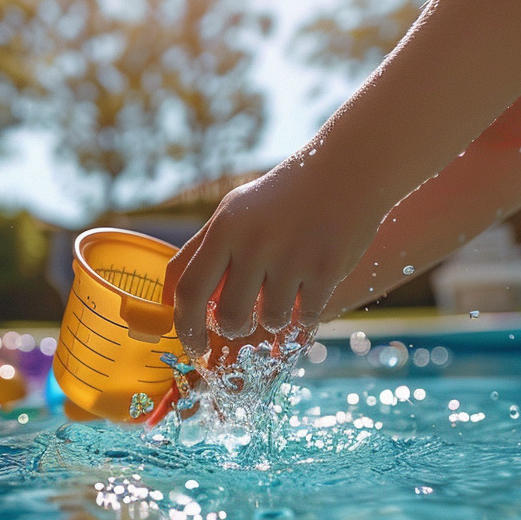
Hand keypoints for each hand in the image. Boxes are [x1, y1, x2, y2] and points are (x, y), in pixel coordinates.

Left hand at [163, 159, 378, 358]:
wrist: (347, 171)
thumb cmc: (281, 198)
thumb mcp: (234, 211)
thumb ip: (203, 252)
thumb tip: (173, 300)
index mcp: (225, 228)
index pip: (189, 291)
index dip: (186, 327)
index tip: (194, 348)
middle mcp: (255, 242)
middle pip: (229, 318)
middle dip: (235, 327)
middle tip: (244, 319)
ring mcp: (293, 256)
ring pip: (271, 321)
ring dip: (275, 317)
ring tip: (285, 290)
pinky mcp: (327, 268)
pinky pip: (307, 317)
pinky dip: (306, 313)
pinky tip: (310, 288)